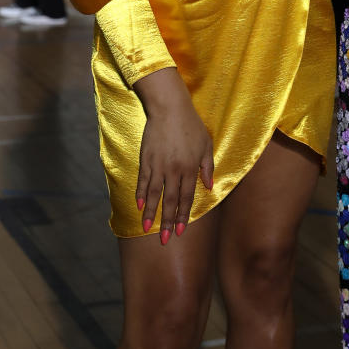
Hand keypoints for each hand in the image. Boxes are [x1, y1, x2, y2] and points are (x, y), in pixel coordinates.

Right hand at [134, 69, 213, 241]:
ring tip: (147, 229)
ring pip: (155, 194)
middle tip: (165, 240)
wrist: (169, 108)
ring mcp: (158, 165)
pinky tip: (140, 206)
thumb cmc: (191, 125)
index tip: (180, 231)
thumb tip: (209, 186)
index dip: (183, 215)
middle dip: (167, 221)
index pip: (187, 197)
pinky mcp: (146, 158)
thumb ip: (207, 167)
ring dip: (152, 214)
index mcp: (190, 168)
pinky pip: (143, 180)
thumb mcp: (206, 145)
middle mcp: (174, 170)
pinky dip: (141, 194)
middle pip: (170, 200)